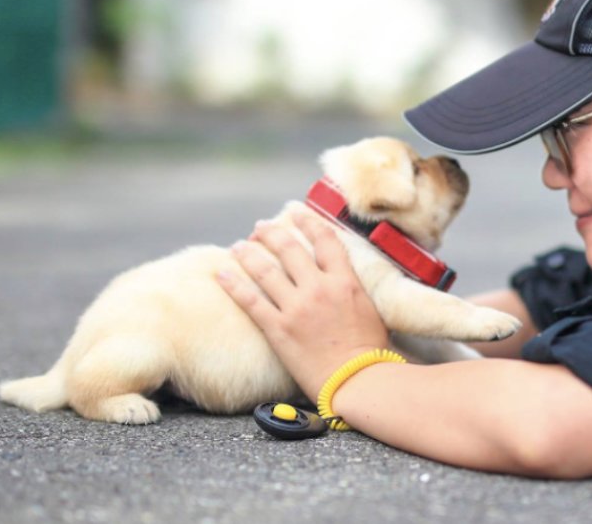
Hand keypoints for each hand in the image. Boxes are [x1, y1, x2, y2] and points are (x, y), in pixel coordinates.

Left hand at [217, 212, 389, 397]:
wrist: (357, 379)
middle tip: (260, 227)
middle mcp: (318, 288)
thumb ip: (351, 288)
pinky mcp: (279, 329)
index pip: (325, 240)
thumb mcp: (369, 308)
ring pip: (266, 270)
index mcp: (345, 281)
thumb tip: (341, 276)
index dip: (308, 222)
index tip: (296, 213)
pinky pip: (251, 301)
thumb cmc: (369, 350)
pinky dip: (234, 285)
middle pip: (290, 249)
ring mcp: (296, 308)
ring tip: (239, 246)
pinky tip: (222, 274)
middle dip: (272, 233)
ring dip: (249, 254)